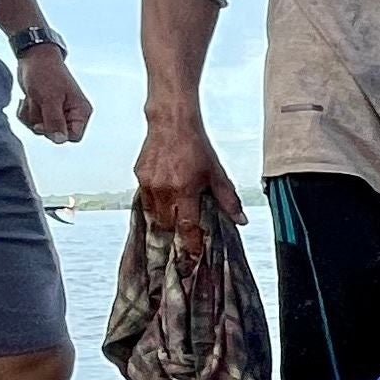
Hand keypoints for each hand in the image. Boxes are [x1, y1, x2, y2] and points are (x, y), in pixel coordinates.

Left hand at [18, 45, 91, 144]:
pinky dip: (26, 112)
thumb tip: (60, 140)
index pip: (74, 136)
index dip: (58, 133)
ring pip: (42, 129)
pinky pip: (33, 122)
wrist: (33, 57)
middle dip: (41, 121)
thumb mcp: (50, 98)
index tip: (46, 122)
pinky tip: (28, 99)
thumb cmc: (46, 72)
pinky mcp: (44, 110)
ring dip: (32, 115)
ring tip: (33, 98)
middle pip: (55, 134)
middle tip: (39, 104)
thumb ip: (55, 121)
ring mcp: (57, 112)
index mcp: (80, 112)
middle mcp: (71, 114)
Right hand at [136, 110, 241, 251]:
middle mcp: (163, 189)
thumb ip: (228, 200)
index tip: (193, 257)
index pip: (187, 227)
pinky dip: (156, 206)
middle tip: (187, 236)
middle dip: (178, 233)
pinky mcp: (139, 177)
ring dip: (166, 221)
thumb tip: (241, 221)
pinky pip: (145, 201)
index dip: (191, 245)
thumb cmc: (196, 146)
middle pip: (168, 226)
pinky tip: (166, 200)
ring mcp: (148, 183)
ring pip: (154, 216)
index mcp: (184, 190)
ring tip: (176, 217)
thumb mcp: (217, 174)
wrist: (171, 122)